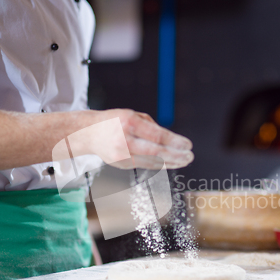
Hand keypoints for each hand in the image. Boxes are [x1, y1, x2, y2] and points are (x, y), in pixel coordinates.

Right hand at [69, 109, 193, 169]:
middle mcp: (124, 140)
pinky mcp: (122, 165)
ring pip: (152, 162)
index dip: (175, 142)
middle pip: (156, 152)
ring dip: (172, 162)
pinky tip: (171, 163)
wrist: (89, 133)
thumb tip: (172, 140)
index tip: (188, 144)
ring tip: (185, 160)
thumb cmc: (114, 121)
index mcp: (128, 123)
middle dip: (176, 155)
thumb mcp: (132, 115)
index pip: (157, 135)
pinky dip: (160, 165)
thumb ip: (151, 126)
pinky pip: (146, 165)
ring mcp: (122, 155)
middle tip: (190, 156)